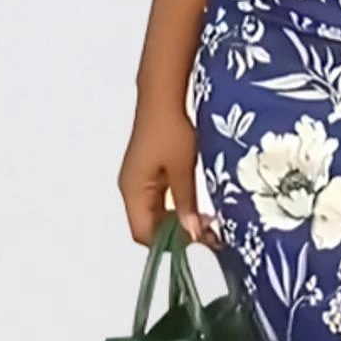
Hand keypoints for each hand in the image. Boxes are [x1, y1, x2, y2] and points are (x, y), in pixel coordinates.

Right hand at [117, 103, 218, 248]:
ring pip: (155, 213)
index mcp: (133, 191)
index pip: (145, 234)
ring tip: (207, 222)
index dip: (170, 244)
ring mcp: (139, 180)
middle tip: (208, 234)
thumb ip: (186, 203)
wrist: (165, 96)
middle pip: (148, 227)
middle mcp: (131, 189)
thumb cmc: (171, 129)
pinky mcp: (149, 171)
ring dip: (178, 221)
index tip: (200, 242)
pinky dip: (176, 206)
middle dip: (176, 235)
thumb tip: (192, 234)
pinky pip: (159, 199)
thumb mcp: (182, 169)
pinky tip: (198, 205)